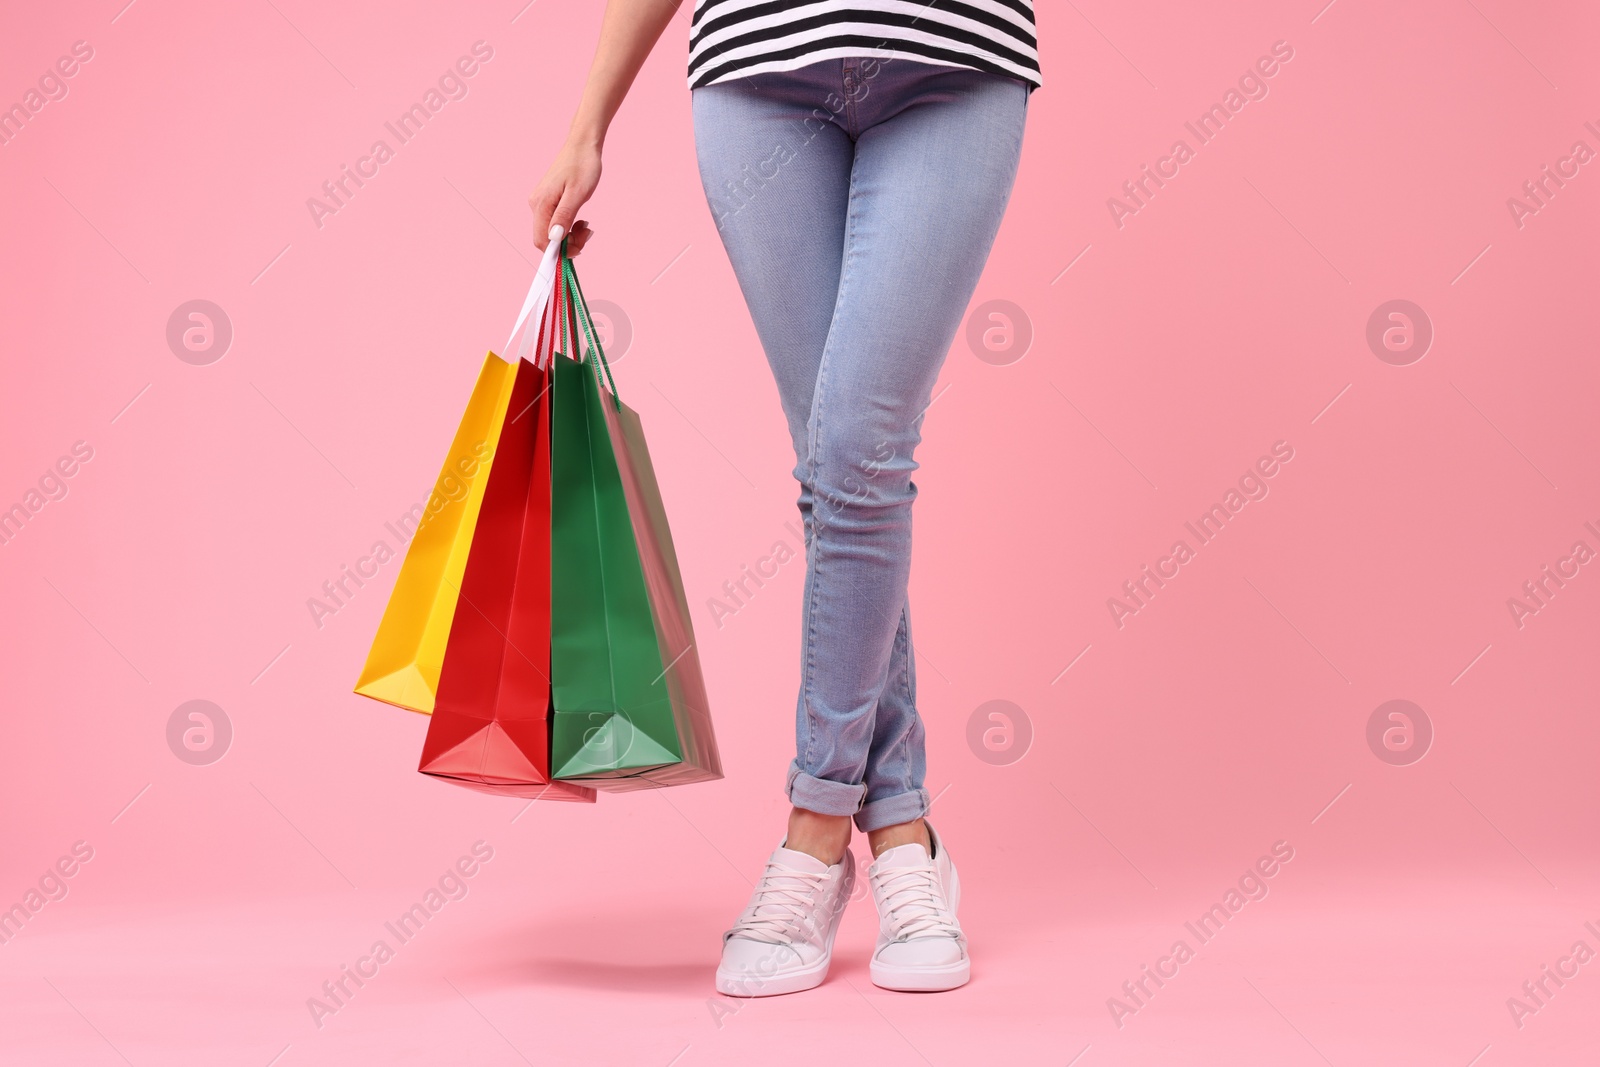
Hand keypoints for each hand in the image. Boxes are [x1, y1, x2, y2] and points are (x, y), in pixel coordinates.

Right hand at [530, 138, 600, 255]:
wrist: (582, 145)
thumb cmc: (582, 166)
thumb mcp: (577, 194)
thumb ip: (564, 216)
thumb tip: (554, 238)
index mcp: (541, 204)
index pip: (542, 241)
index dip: (558, 252)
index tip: (578, 249)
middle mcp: (537, 205)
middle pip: (547, 238)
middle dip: (568, 242)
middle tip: (587, 233)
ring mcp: (542, 203)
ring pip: (553, 232)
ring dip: (570, 235)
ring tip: (586, 226)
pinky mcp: (548, 201)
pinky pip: (556, 222)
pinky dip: (569, 226)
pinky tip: (581, 220)